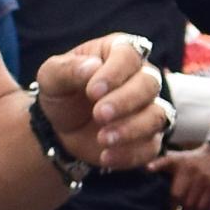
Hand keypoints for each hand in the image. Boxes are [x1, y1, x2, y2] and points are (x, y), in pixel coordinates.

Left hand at [37, 32, 167, 171]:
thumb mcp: (52, 77)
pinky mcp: (149, 137)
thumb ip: (67, 69)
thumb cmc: (62, 93)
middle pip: (149, 84)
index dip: (115, 73)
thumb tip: (91, 67)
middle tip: (99, 115)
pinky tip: (105, 156)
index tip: (92, 91)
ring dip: (131, 129)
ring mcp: (148, 108)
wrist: (62, 128)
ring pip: (157, 115)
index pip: (129, 55)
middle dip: (125, 101)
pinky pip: (151, 146)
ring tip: (102, 139)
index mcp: (118, 52)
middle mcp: (140, 76)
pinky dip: (130, 153)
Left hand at [167, 143, 209, 209]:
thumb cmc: (194, 160)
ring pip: (195, 205)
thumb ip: (161, 163)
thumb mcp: (177, 157)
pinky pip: (207, 205)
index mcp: (179, 166)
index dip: (170, 208)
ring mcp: (205, 180)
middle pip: (184, 201)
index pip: (173, 192)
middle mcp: (191, 173)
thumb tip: (146, 169)